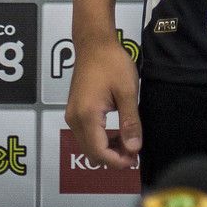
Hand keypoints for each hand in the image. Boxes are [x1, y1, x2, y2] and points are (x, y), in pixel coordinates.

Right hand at [65, 37, 142, 169]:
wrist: (94, 44)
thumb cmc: (112, 64)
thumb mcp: (127, 92)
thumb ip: (130, 122)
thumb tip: (134, 148)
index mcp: (87, 116)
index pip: (99, 152)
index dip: (117, 162)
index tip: (135, 160)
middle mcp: (74, 120)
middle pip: (91, 153)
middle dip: (113, 158)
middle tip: (135, 154)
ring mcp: (71, 116)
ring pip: (87, 146)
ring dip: (106, 150)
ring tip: (128, 145)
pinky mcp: (74, 111)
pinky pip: (85, 135)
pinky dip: (100, 141)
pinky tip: (116, 135)